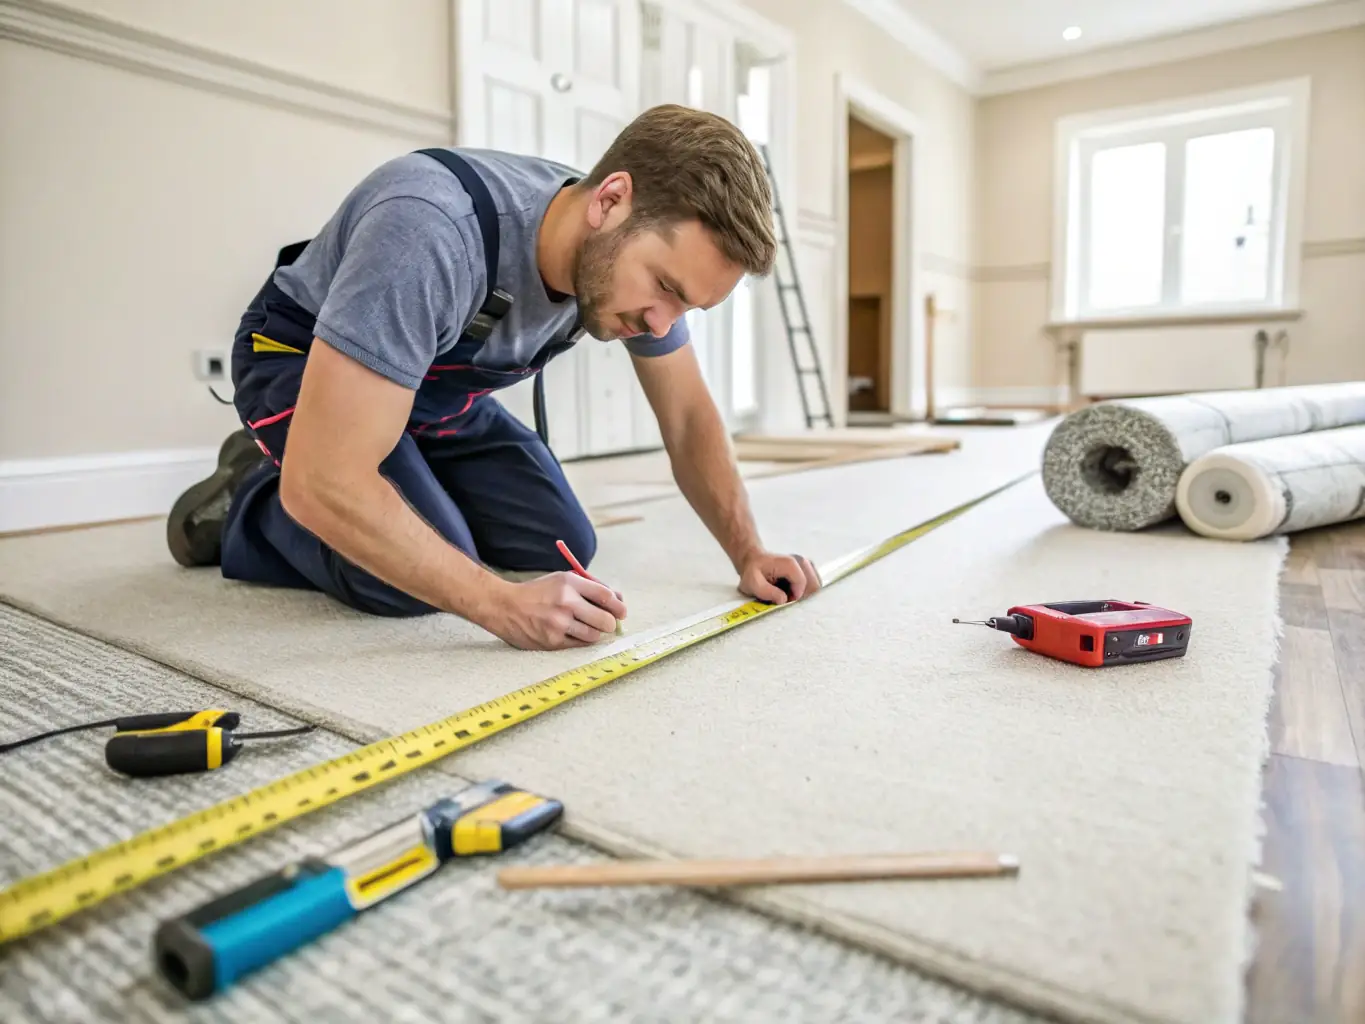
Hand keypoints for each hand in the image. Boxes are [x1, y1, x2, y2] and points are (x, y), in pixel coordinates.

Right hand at [488, 572, 626, 649]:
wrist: (504, 607)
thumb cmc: (538, 593)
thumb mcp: (562, 580)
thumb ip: (590, 587)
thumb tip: (619, 599)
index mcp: (570, 583)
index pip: (607, 596)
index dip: (619, 606)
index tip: (621, 612)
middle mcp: (566, 602)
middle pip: (606, 620)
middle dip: (610, 623)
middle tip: (606, 623)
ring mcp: (559, 623)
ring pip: (594, 635)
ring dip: (595, 633)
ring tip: (585, 627)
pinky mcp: (552, 641)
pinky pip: (579, 644)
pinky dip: (581, 640)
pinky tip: (572, 633)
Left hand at [738, 551, 820, 604]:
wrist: (753, 561)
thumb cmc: (752, 572)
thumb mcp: (752, 584)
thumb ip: (767, 592)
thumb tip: (784, 600)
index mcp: (790, 564)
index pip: (804, 585)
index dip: (795, 597)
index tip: (784, 602)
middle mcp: (802, 561)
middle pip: (814, 585)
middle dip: (802, 597)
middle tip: (787, 600)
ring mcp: (806, 565)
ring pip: (815, 586)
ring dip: (803, 595)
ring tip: (788, 595)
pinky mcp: (807, 570)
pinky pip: (812, 585)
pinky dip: (804, 592)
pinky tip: (791, 592)